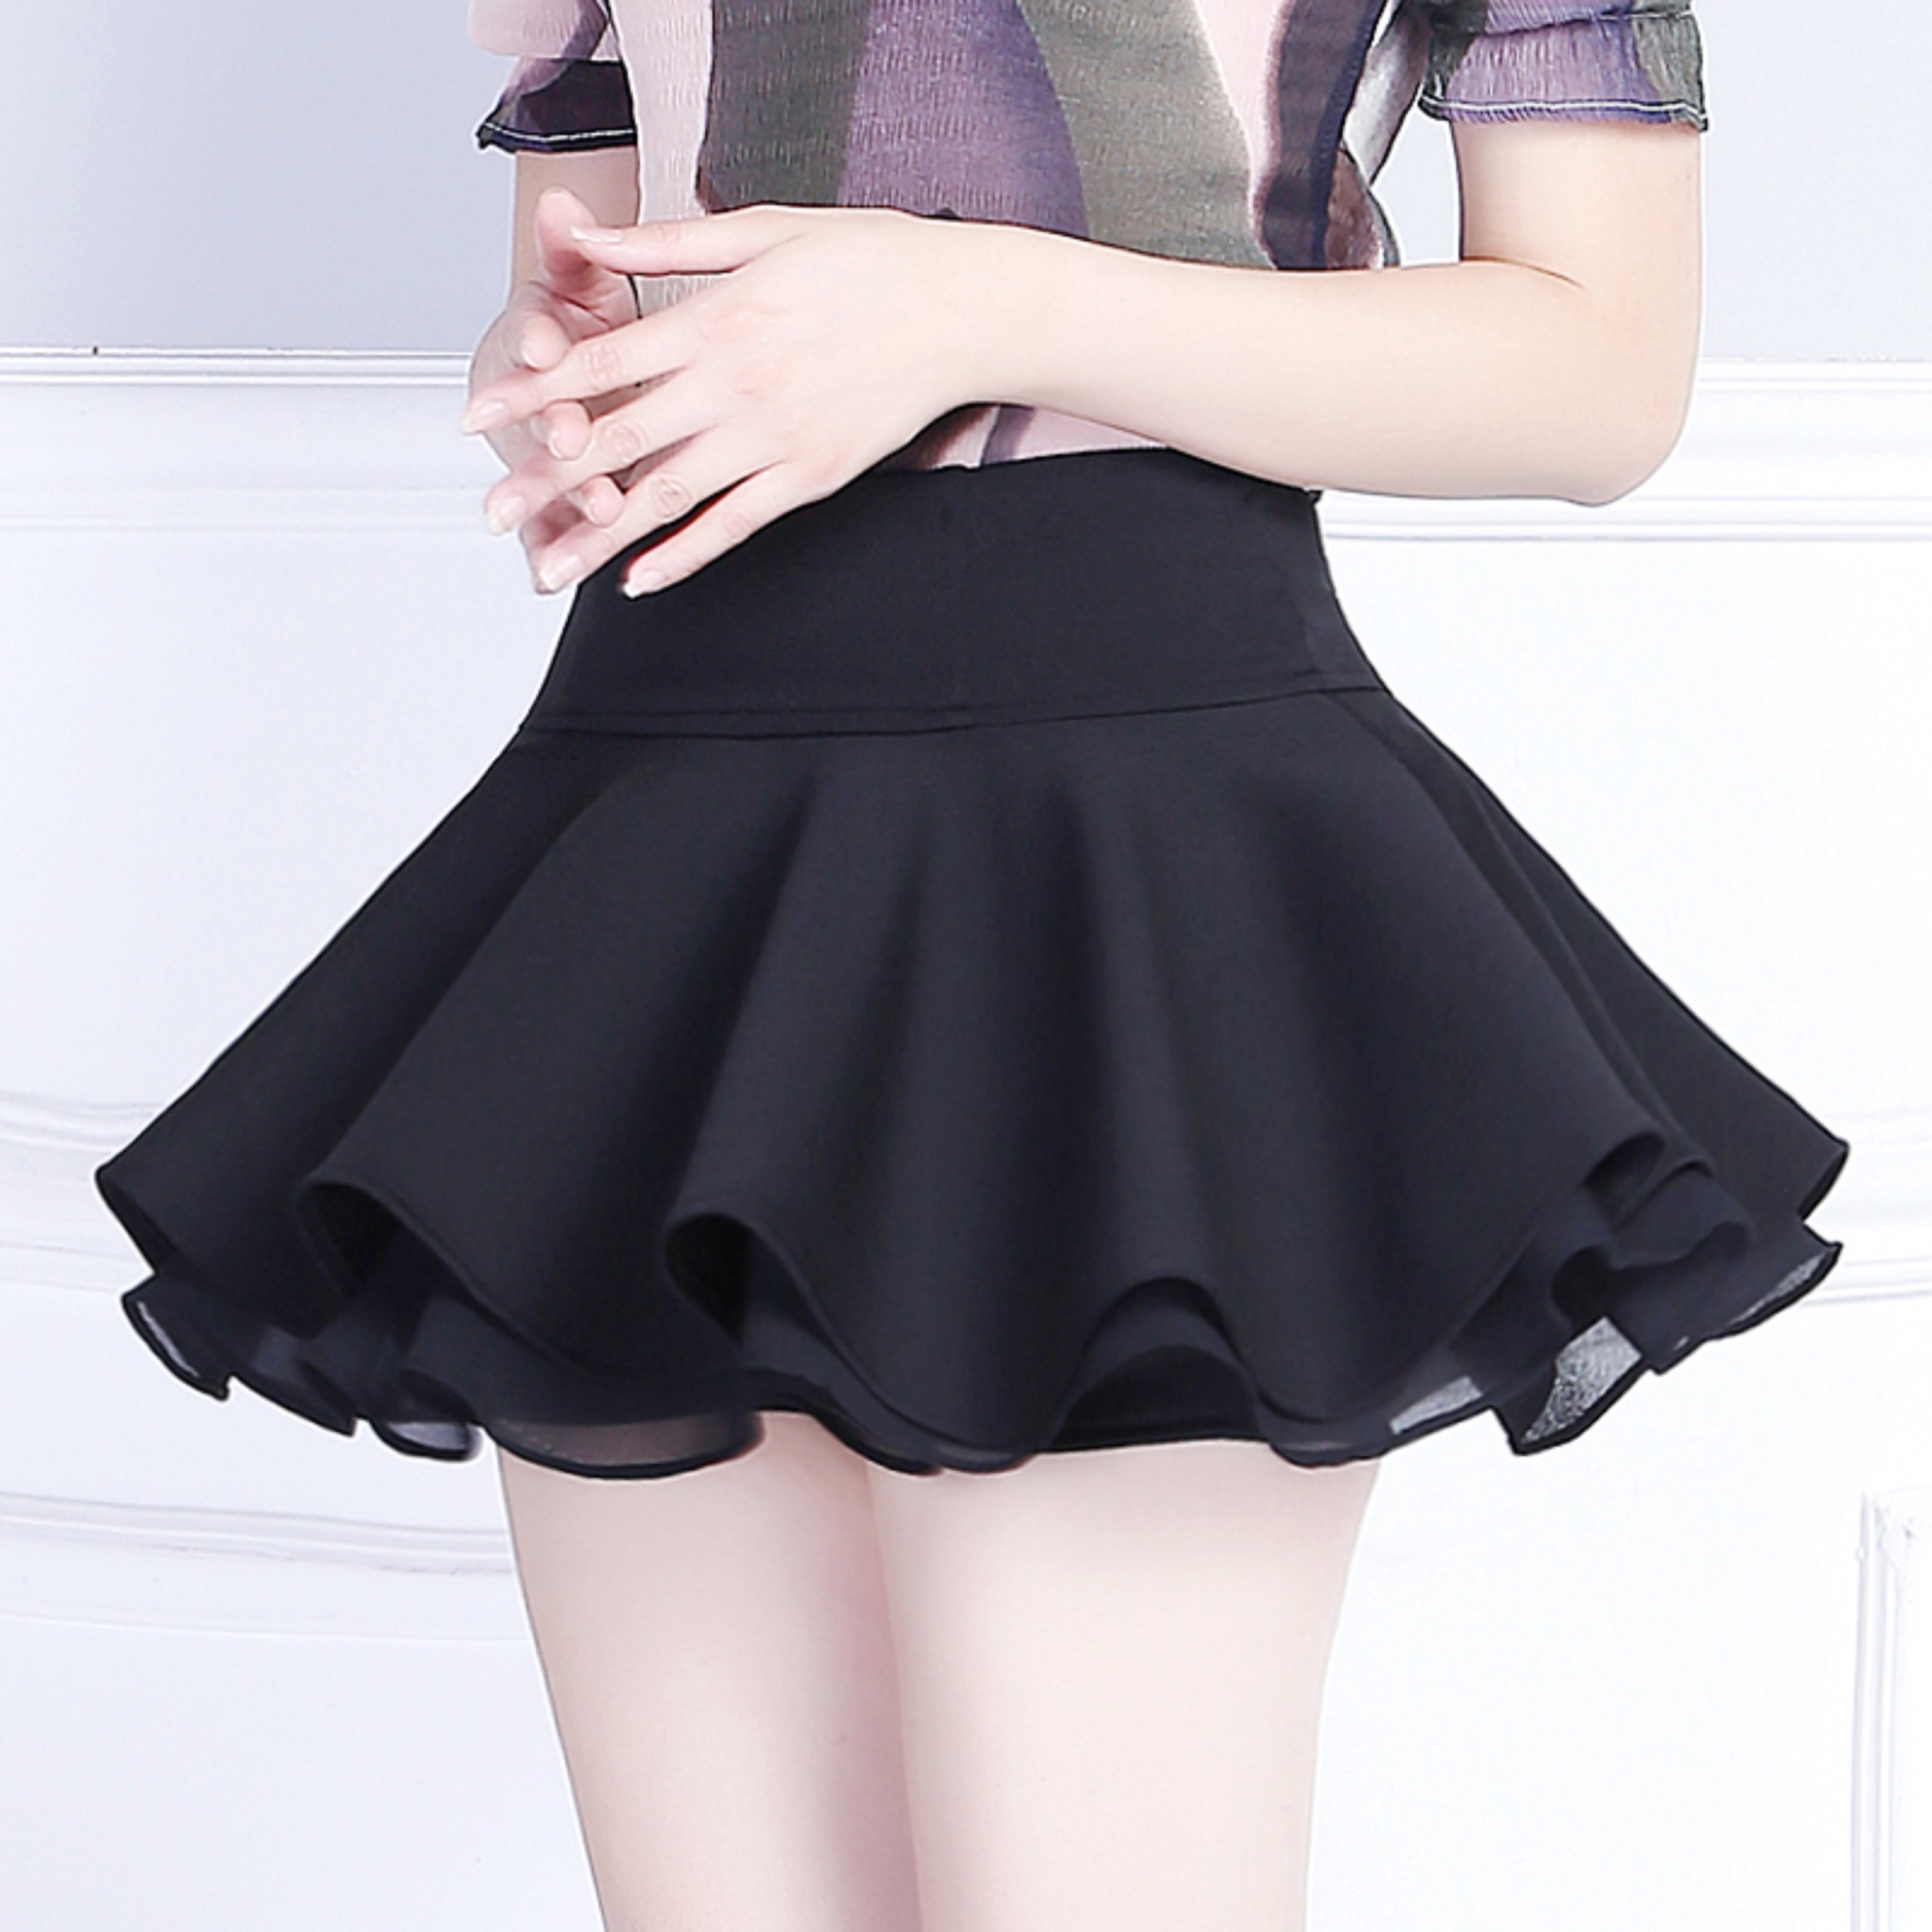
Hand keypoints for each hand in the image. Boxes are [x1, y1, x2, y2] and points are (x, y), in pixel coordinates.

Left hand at [459, 203, 994, 595]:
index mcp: (716, 320)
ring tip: (548, 570)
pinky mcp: (809, 476)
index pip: (600, 362)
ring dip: (601, 536)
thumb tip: (585, 236)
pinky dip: (685, 556)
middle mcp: (735, 386)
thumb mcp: (763, 229)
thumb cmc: (867, 260)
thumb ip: (666, 243)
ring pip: (668, 497)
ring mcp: (773, 439)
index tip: (480, 419)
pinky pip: (734, 525)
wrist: (960, 310)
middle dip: (547, 482)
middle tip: (491, 513)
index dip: (533, 392)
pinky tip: (640, 580)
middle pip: (618, 441)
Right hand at [465, 184, 647, 579]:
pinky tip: (546, 575)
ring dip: (557, 504)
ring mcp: (542, 455)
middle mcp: (529, 405)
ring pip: (543, 483)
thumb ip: (568, 248)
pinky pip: (548, 528)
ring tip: (577, 525)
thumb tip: (560, 204)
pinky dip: (547, 551)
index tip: (544, 346)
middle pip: (536, 420)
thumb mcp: (577, 277)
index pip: (530, 342)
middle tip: (574, 442)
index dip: (536, 345)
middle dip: (552, 435)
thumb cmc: (578, 320)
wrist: (566, 360)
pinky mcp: (556, 496)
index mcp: (530, 348)